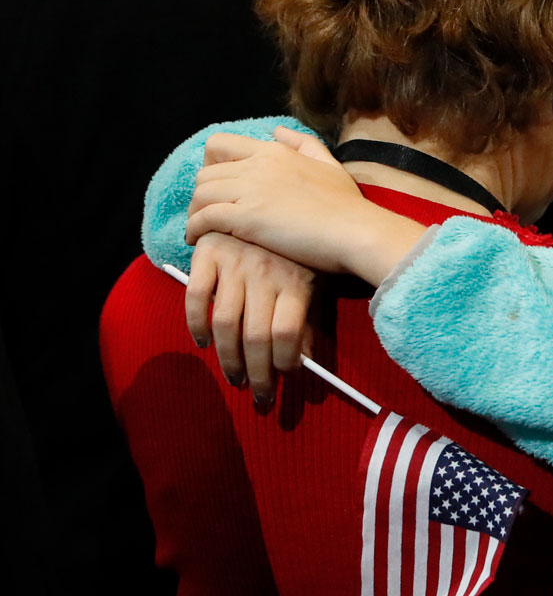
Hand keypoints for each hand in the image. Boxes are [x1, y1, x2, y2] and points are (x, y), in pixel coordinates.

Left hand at [187, 127, 427, 285]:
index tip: (218, 186)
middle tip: (206, 213)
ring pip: (200, 193)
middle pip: (206, 172)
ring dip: (194, 211)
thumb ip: (303, 144)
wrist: (356, 231)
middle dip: (200, 193)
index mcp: (274, 152)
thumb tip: (277, 132)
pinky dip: (194, 228)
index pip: (220, 145)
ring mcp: (250, 190)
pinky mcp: (247, 217)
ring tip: (200, 229)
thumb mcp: (329, 164)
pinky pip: (204, 217)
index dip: (211, 165)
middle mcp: (257, 165)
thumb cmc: (348, 205)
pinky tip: (196, 240)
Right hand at [187, 232, 315, 408]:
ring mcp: (234, 262)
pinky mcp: (208, 252)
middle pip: (256, 336)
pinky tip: (204, 341)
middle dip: (257, 375)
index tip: (284, 379)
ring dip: (228, 359)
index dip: (283, 363)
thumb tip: (306, 362)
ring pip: (226, 324)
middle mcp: (264, 273)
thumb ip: (308, 320)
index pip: (286, 334)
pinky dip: (196, 324)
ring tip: (234, 378)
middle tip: (258, 397)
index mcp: (295, 281)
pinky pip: (196, 297)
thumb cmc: (298, 252)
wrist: (275, 198)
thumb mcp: (313, 282)